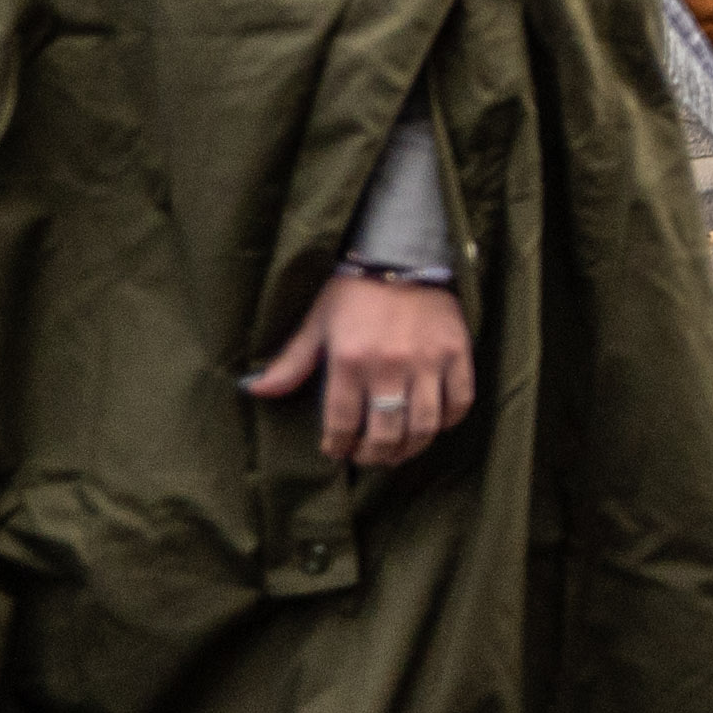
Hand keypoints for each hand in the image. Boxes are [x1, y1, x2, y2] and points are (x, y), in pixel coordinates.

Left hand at [246, 270, 475, 471]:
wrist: (403, 256)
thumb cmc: (354, 292)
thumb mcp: (317, 324)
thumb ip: (290, 363)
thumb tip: (253, 390)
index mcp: (350, 360)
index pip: (343, 423)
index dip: (339, 447)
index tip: (337, 451)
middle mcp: (389, 365)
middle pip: (386, 433)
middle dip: (374, 455)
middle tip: (368, 456)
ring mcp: (428, 361)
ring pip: (424, 425)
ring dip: (410, 448)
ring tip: (399, 451)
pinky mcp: (457, 353)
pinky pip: (459, 401)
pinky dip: (448, 421)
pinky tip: (433, 423)